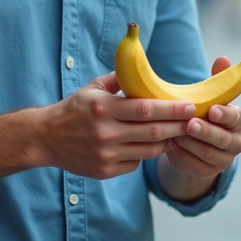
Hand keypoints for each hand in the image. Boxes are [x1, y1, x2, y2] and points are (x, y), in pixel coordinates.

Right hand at [39, 72, 193, 179]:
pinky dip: (145, 155)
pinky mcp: (104, 170)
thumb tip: (144, 70)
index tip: (188, 105)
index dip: (170, 109)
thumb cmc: (74, 109)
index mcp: (104, 108)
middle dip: (177, 126)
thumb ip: (119, 79)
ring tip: (176, 133)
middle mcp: (105, 132)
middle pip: (152, 131)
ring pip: (148, 151)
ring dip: (165, 142)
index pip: (145, 108)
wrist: (46, 137)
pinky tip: (148, 146)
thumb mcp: (93, 87)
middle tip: (193, 121)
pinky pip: (134, 164)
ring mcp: (105, 154)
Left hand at [163, 57, 240, 179]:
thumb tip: (223, 58)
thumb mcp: (208, 97)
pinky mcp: (209, 172)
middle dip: (205, 131)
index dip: (225, 115)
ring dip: (190, 143)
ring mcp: (224, 159)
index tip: (212, 110)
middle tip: (189, 124)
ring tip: (174, 132)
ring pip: (208, 153)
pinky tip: (172, 145)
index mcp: (238, 120)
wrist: (193, 142)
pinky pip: (195, 165)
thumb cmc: (203, 112)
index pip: (237, 118)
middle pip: (222, 138)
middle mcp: (236, 141)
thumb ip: (217, 79)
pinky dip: (183, 155)